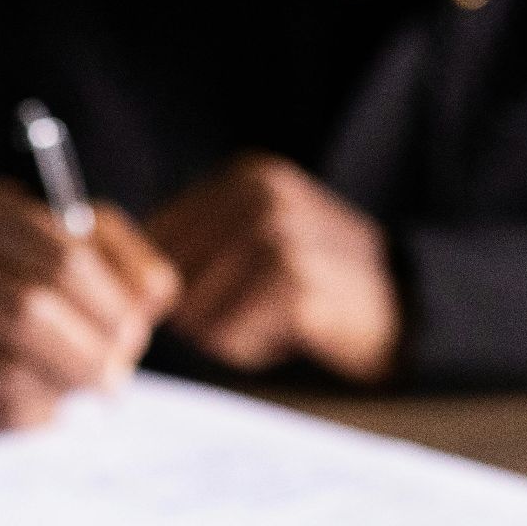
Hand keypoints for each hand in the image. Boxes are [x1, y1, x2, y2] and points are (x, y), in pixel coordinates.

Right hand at [0, 178, 179, 428]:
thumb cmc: (50, 270)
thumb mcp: (97, 247)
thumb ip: (132, 263)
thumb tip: (148, 297)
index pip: (62, 259)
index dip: (108, 305)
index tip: (134, 332)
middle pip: (27, 311)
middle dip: (86, 352)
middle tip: (117, 376)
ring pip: (4, 368)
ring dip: (61, 387)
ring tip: (88, 390)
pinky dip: (33, 412)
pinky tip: (53, 404)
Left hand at [146, 153, 400, 383]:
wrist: (409, 311)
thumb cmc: (320, 284)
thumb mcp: (262, 237)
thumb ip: (198, 242)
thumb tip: (118, 271)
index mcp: (245, 176)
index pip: (156, 239)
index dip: (175, 284)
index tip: (226, 293)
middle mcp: (259, 194)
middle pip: (170, 278)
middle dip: (202, 311)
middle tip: (261, 308)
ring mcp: (277, 235)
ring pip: (194, 311)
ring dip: (228, 332)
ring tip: (279, 318)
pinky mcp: (291, 283)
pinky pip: (227, 336)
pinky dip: (251, 349)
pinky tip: (292, 333)